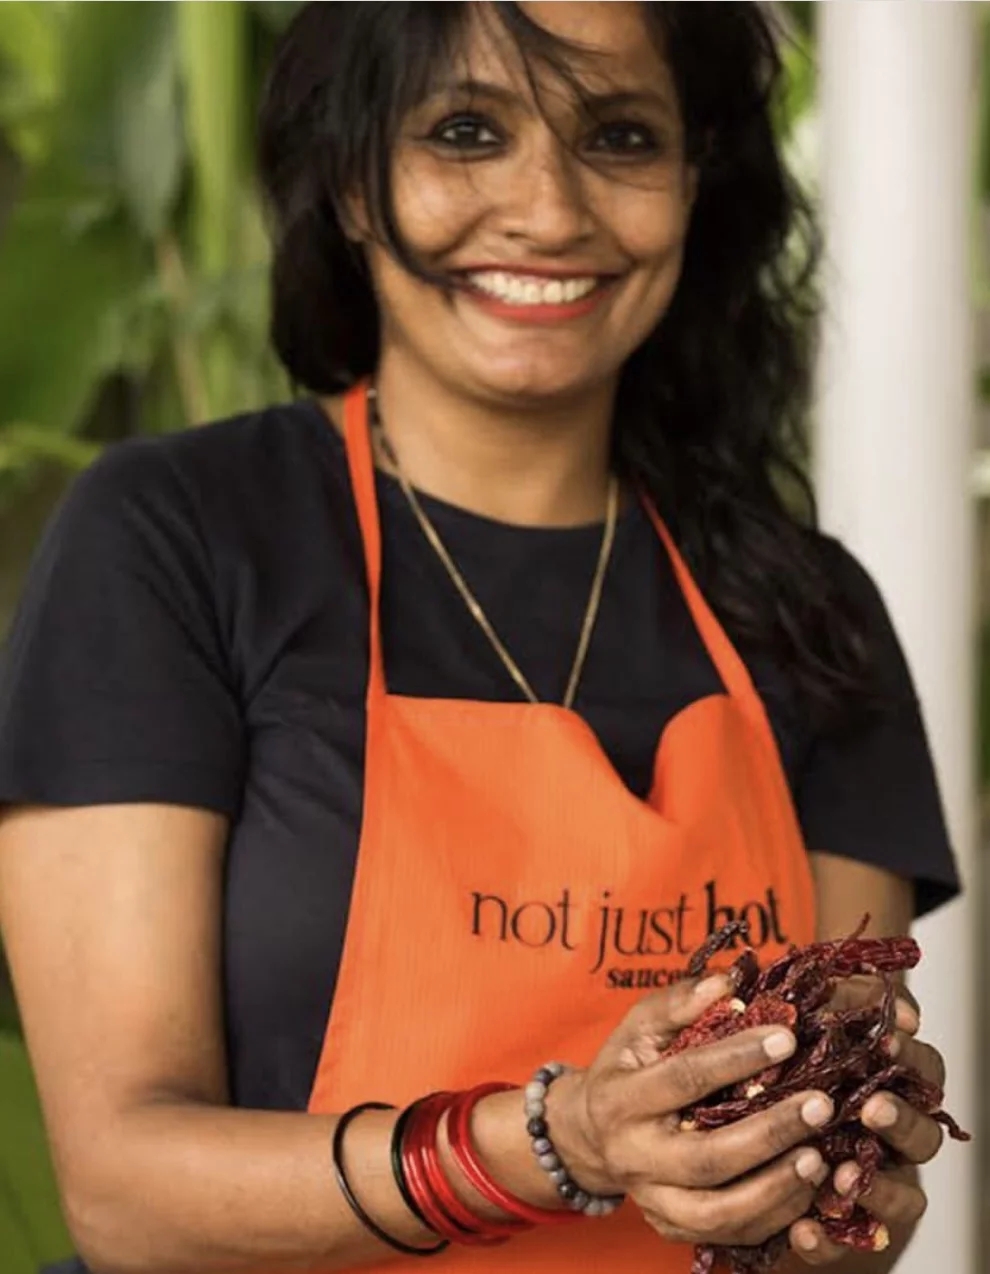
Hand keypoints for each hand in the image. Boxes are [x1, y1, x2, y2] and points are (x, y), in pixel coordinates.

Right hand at [548, 976, 836, 1249]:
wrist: (588, 1132)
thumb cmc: (625, 1067)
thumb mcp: (639, 1026)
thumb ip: (680, 1003)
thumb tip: (728, 982)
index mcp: (621, 1098)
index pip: (684, 1078)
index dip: (737, 1058)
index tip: (788, 1038)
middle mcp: (634, 1156)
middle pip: (707, 1158)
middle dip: (770, 1133)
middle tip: (820, 1105)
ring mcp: (653, 1200)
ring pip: (720, 1213)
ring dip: (776, 1188)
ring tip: (819, 1156)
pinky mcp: (673, 1229)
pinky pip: (730, 1236)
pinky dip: (774, 1218)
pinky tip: (808, 1189)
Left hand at [787, 978, 941, 1264]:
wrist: (730, 1108)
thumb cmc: (782, 1046)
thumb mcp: (806, 1008)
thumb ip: (849, 997)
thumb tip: (901, 1012)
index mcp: (891, 1082)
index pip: (925, 1072)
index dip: (913, 1058)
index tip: (888, 1040)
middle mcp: (889, 1135)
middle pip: (923, 1136)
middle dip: (902, 1122)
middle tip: (872, 1107)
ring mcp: (871, 1180)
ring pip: (901, 1197)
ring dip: (877, 1187)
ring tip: (840, 1173)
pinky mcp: (837, 1221)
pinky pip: (843, 1239)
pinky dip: (825, 1238)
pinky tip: (801, 1228)